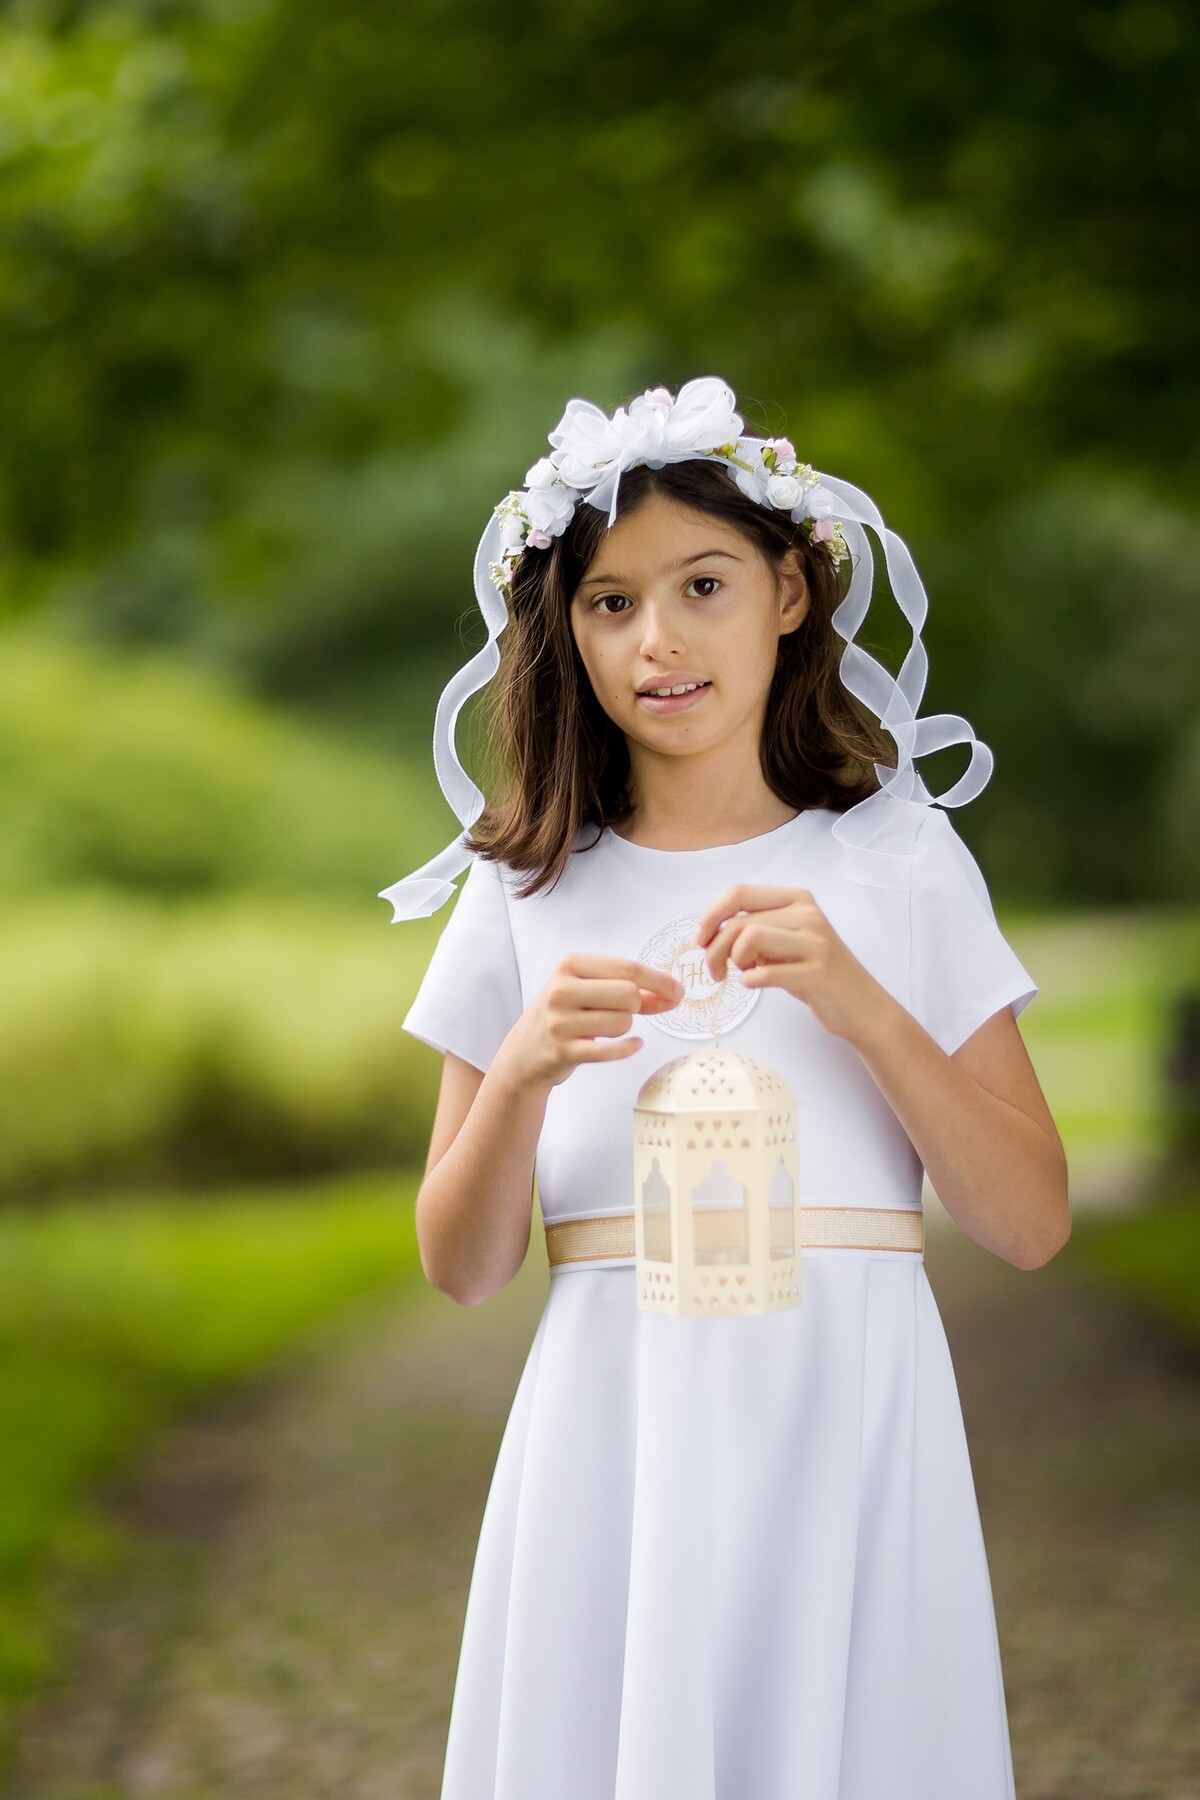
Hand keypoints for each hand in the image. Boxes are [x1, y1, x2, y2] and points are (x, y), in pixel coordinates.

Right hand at [507, 954, 683, 1089]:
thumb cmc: (564, 1015)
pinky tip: (632, 1045)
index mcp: (569, 966)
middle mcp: (562, 990)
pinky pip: (611, 1050)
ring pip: (623, 1022)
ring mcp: (561, 1022)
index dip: (658, 981)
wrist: (525, 1052)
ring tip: (607, 1029)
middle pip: (628, 994)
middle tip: (627, 1012)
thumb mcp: (589, 991)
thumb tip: (672, 994)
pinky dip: (627, 1048)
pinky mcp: (564, 1051)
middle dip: (637, 1005)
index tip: (677, 991)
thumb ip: (630, 990)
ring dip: (625, 1028)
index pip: (627, 968)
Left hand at [695, 884, 890, 1045]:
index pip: (739, 892)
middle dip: (714, 949)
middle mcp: (807, 915)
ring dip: (732, 962)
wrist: (860, 1005)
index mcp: (797, 899)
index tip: (701, 939)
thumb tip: (711, 931)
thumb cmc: (815, 971)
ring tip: (739, 975)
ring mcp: (815, 943)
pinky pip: (767, 972)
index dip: (710, 915)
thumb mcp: (787, 939)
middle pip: (738, 922)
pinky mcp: (817, 973)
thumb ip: (756, 927)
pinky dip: (751, 981)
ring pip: (749, 938)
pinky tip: (754, 984)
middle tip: (714, 971)